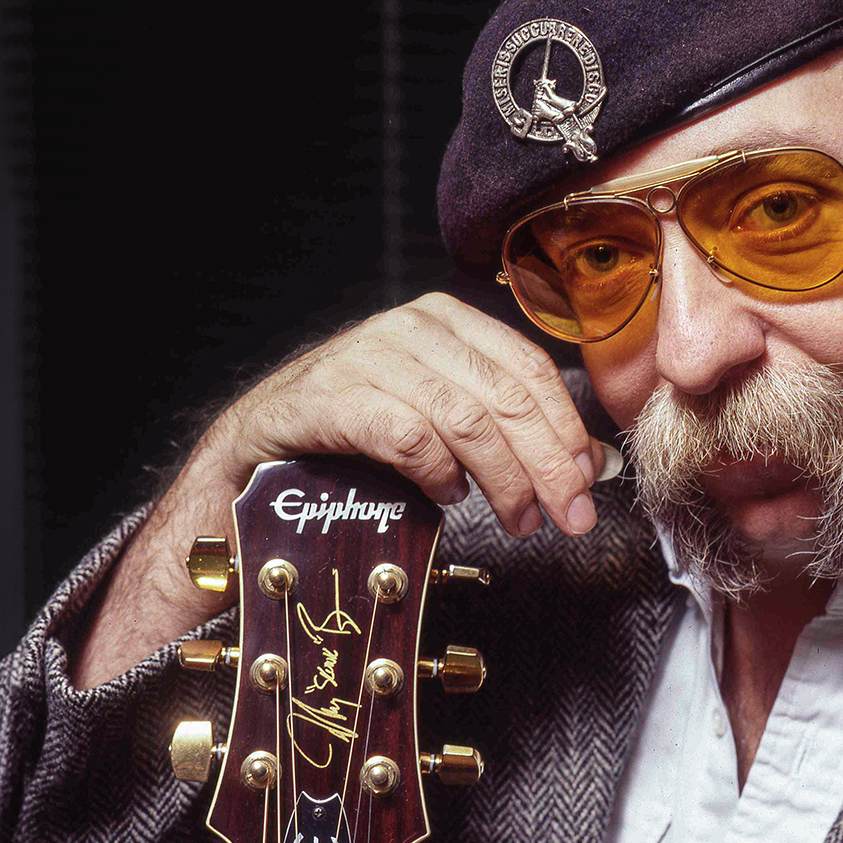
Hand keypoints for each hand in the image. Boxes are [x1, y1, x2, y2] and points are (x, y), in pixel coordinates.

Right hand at [71, 293, 601, 686]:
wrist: (251, 460)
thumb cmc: (357, 444)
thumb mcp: (445, 431)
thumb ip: (512, 438)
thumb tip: (591, 469)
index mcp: (445, 323)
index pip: (528, 369)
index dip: (567, 430)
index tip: (590, 485)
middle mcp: (406, 329)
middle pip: (504, 395)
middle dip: (546, 463)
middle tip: (569, 516)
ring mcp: (362, 358)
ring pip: (463, 415)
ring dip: (502, 477)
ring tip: (517, 519)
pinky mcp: (325, 398)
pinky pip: (404, 431)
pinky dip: (436, 468)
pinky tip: (447, 495)